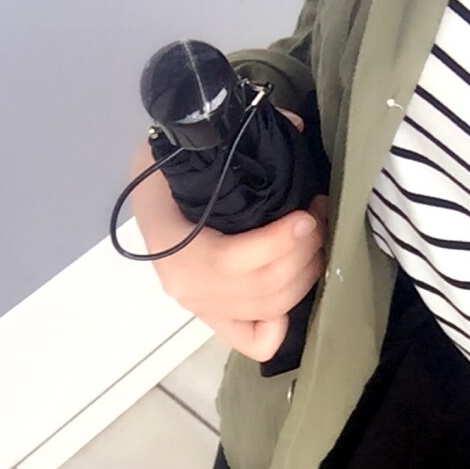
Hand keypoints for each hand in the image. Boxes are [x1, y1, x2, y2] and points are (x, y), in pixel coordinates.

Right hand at [127, 108, 328, 361]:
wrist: (148, 194)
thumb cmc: (165, 170)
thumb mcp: (183, 146)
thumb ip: (234, 136)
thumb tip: (294, 127)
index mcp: (173, 247)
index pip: (233, 261)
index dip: (279, 243)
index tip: (307, 215)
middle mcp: (186, 288)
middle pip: (263, 289)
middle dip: (303, 254)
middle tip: (320, 219)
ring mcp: (202, 308)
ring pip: (270, 310)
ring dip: (306, 276)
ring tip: (318, 240)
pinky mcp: (217, 320)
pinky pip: (256, 342)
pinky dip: (281, 324)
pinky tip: (293, 288)